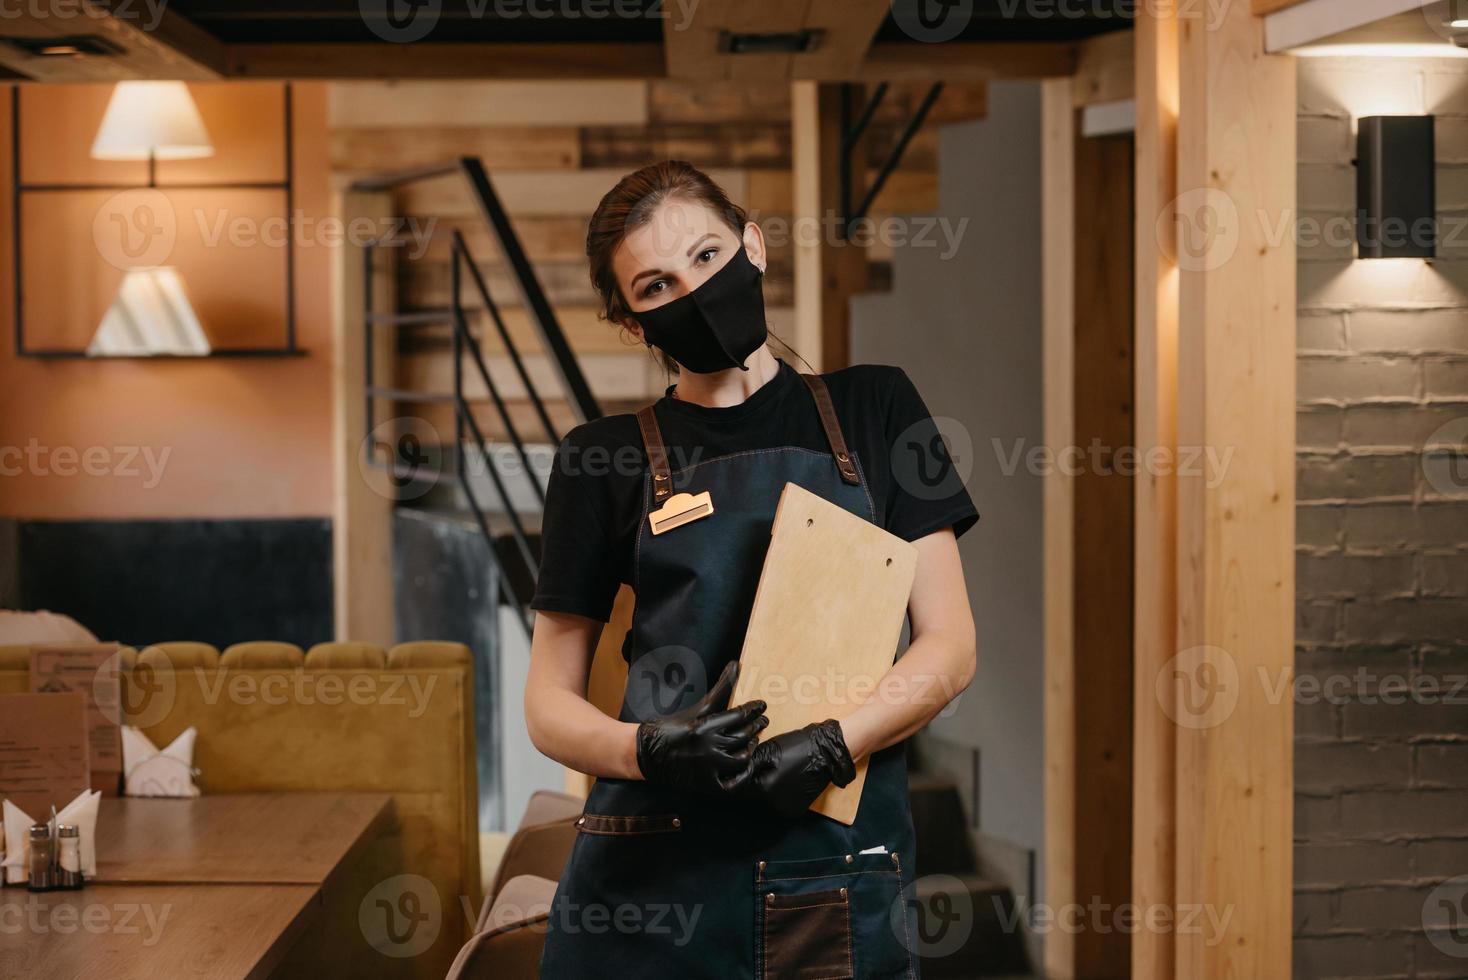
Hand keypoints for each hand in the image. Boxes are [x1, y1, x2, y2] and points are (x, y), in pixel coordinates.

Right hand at [636, 661, 767, 794]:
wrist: (645, 754)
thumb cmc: (670, 727)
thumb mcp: (696, 707)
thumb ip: (720, 688)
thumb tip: (737, 665)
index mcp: (704, 726)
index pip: (740, 716)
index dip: (754, 709)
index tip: (762, 706)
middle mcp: (708, 747)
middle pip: (743, 736)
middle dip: (756, 726)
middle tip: (763, 721)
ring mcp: (708, 768)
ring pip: (742, 758)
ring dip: (752, 748)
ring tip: (754, 741)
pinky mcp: (706, 785)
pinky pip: (734, 783)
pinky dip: (744, 774)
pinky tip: (746, 765)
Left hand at [743, 719, 856, 817]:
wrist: (826, 753)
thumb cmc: (797, 747)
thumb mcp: (768, 751)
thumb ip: (748, 766)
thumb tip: (730, 777)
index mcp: (763, 789)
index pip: (738, 790)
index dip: (737, 779)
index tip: (740, 771)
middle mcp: (774, 806)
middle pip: (751, 798)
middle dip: (750, 785)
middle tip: (760, 769)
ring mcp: (786, 810)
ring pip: (764, 803)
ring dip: (764, 791)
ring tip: (774, 774)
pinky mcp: (796, 811)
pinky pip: (778, 805)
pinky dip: (777, 796)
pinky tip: (784, 782)